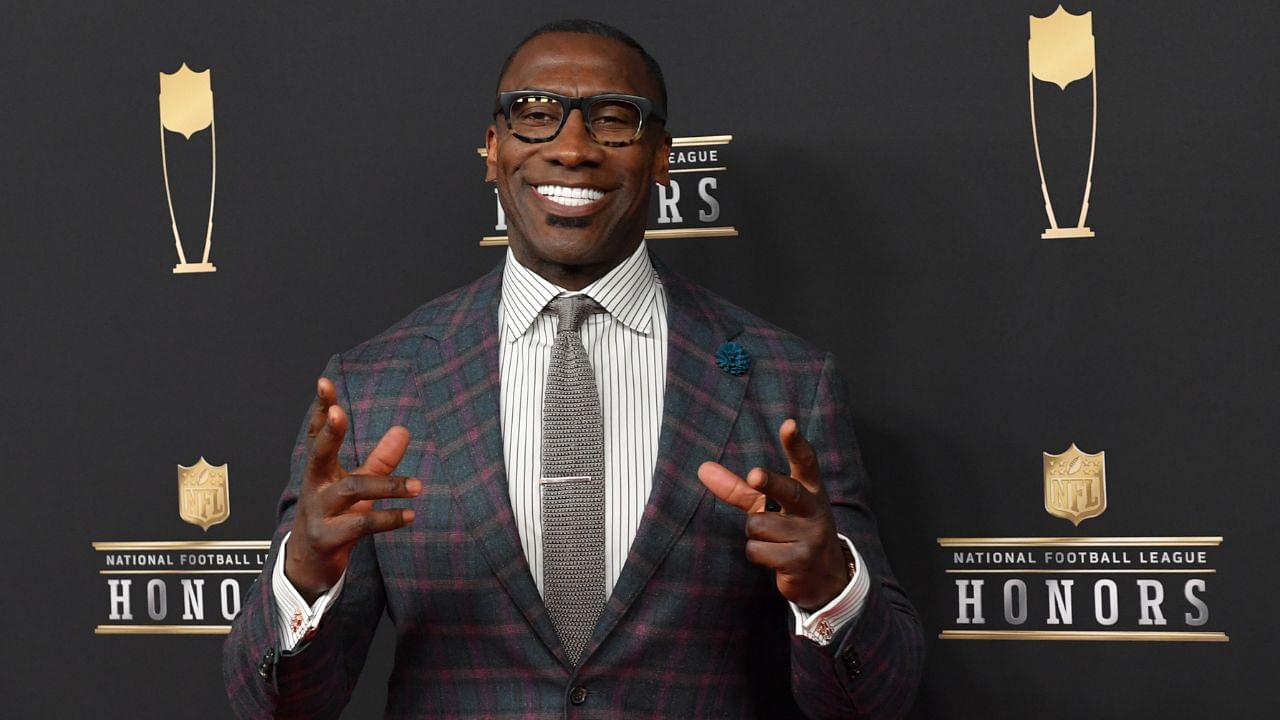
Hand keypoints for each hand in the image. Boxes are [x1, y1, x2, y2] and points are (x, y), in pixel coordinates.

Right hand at [285, 377, 419, 602]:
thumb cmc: (334, 516)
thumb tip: (403, 430)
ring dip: (387, 486)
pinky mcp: (327, 538)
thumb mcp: (356, 485)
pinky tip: (409, 515)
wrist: (309, 564)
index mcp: (320, 469)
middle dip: (330, 432)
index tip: (324, 383)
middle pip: (319, 453)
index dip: (322, 409)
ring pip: (352, 490)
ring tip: (418, 486)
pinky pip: (360, 525)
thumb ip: (379, 459)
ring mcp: (319, 512)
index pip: (318, 433)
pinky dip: (387, 519)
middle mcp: (315, 486)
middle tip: (340, 412)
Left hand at [697, 418, 850, 609]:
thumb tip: (703, 468)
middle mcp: (814, 509)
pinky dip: (758, 554)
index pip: (805, 462)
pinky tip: (775, 557)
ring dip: (755, 535)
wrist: (826, 577)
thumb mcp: (772, 506)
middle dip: (770, 483)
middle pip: (788, 490)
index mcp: (810, 490)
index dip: (796, 444)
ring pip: (758, 525)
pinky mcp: (801, 561)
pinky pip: (758, 550)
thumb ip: (740, 488)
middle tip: (754, 476)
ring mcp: (811, 536)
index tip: (789, 424)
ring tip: (774, 541)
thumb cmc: (793, 531)